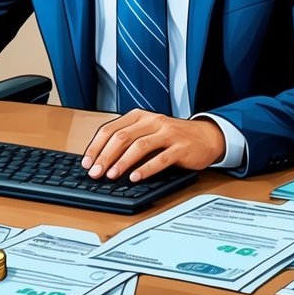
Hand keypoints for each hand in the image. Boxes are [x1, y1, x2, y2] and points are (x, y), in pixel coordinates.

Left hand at [81, 112, 225, 181]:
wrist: (206, 136)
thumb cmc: (172, 136)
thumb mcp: (148, 131)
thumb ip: (128, 140)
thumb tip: (101, 159)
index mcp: (140, 116)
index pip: (111, 129)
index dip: (96, 146)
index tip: (87, 162)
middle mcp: (152, 121)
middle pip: (122, 137)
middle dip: (106, 156)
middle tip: (96, 172)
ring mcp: (168, 133)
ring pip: (140, 146)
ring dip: (123, 162)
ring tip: (112, 175)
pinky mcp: (181, 147)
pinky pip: (161, 158)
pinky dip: (146, 169)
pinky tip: (136, 177)